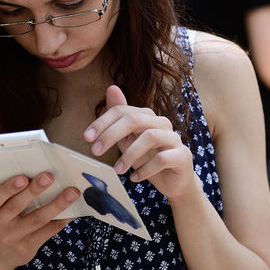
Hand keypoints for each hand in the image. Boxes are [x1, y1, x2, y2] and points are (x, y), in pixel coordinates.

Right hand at [0, 173, 79, 269]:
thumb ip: (2, 185)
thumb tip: (26, 165)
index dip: (8, 188)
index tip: (23, 177)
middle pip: (17, 206)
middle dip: (34, 190)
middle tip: (49, 176)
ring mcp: (13, 237)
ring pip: (37, 219)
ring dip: (56, 204)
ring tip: (72, 192)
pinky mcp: (27, 247)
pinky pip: (47, 231)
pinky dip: (62, 220)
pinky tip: (73, 210)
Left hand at [84, 85, 197, 201]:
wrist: (174, 182)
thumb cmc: (149, 160)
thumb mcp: (129, 141)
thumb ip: (119, 120)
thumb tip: (111, 88)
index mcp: (148, 117)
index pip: (123, 111)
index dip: (103, 122)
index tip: (87, 138)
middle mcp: (162, 123)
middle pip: (135, 120)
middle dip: (111, 134)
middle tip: (95, 151)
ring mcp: (174, 138)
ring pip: (150, 137)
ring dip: (129, 154)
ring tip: (117, 169)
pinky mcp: (182, 156)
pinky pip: (162, 158)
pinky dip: (145, 169)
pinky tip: (135, 178)